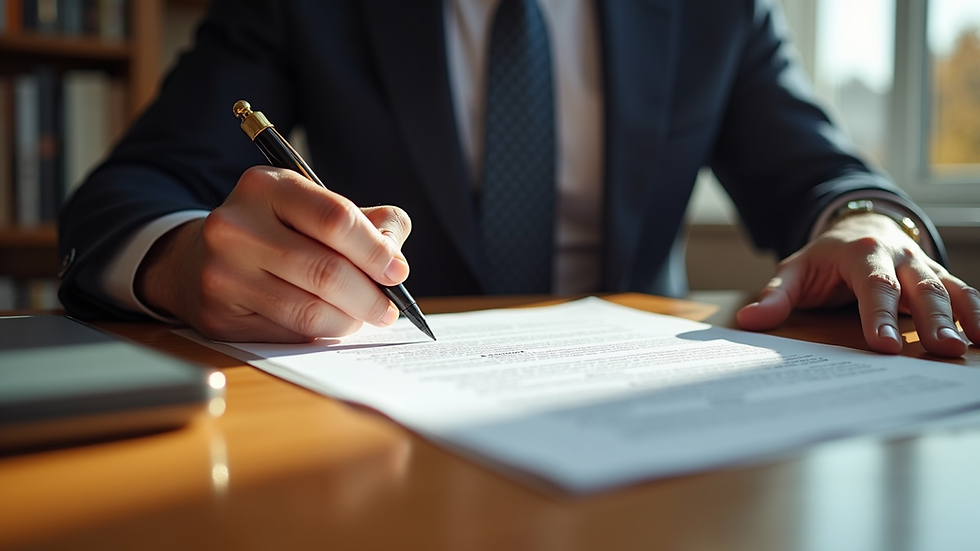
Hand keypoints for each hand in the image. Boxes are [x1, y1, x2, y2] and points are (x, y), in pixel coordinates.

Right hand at [135, 166, 411, 341]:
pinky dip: (319, 335)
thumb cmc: (276, 232)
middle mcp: (235, 226)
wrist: (198, 260)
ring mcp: (222, 274)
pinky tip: (327, 324)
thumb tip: (394, 256)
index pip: (335, 219)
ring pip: (309, 312)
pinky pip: (288, 335)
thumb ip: (367, 222)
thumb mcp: (314, 207)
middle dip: (369, 296)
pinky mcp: (219, 317)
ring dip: (348, 321)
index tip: (397, 271)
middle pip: (326, 272)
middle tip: (388, 308)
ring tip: (362, 317)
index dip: (375, 250)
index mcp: (266, 187)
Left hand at [736, 212, 979, 356]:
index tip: (884, 344)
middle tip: (942, 349)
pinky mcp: (939, 278)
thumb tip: (749, 321)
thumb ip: (776, 296)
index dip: (879, 314)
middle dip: (932, 318)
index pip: (873, 285)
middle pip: (919, 287)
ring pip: (949, 288)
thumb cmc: (825, 258)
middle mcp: (899, 256)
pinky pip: (964, 294)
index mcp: (861, 252)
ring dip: (963, 317)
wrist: (860, 227)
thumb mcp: (795, 270)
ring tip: (967, 348)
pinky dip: (978, 313)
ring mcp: (923, 266)